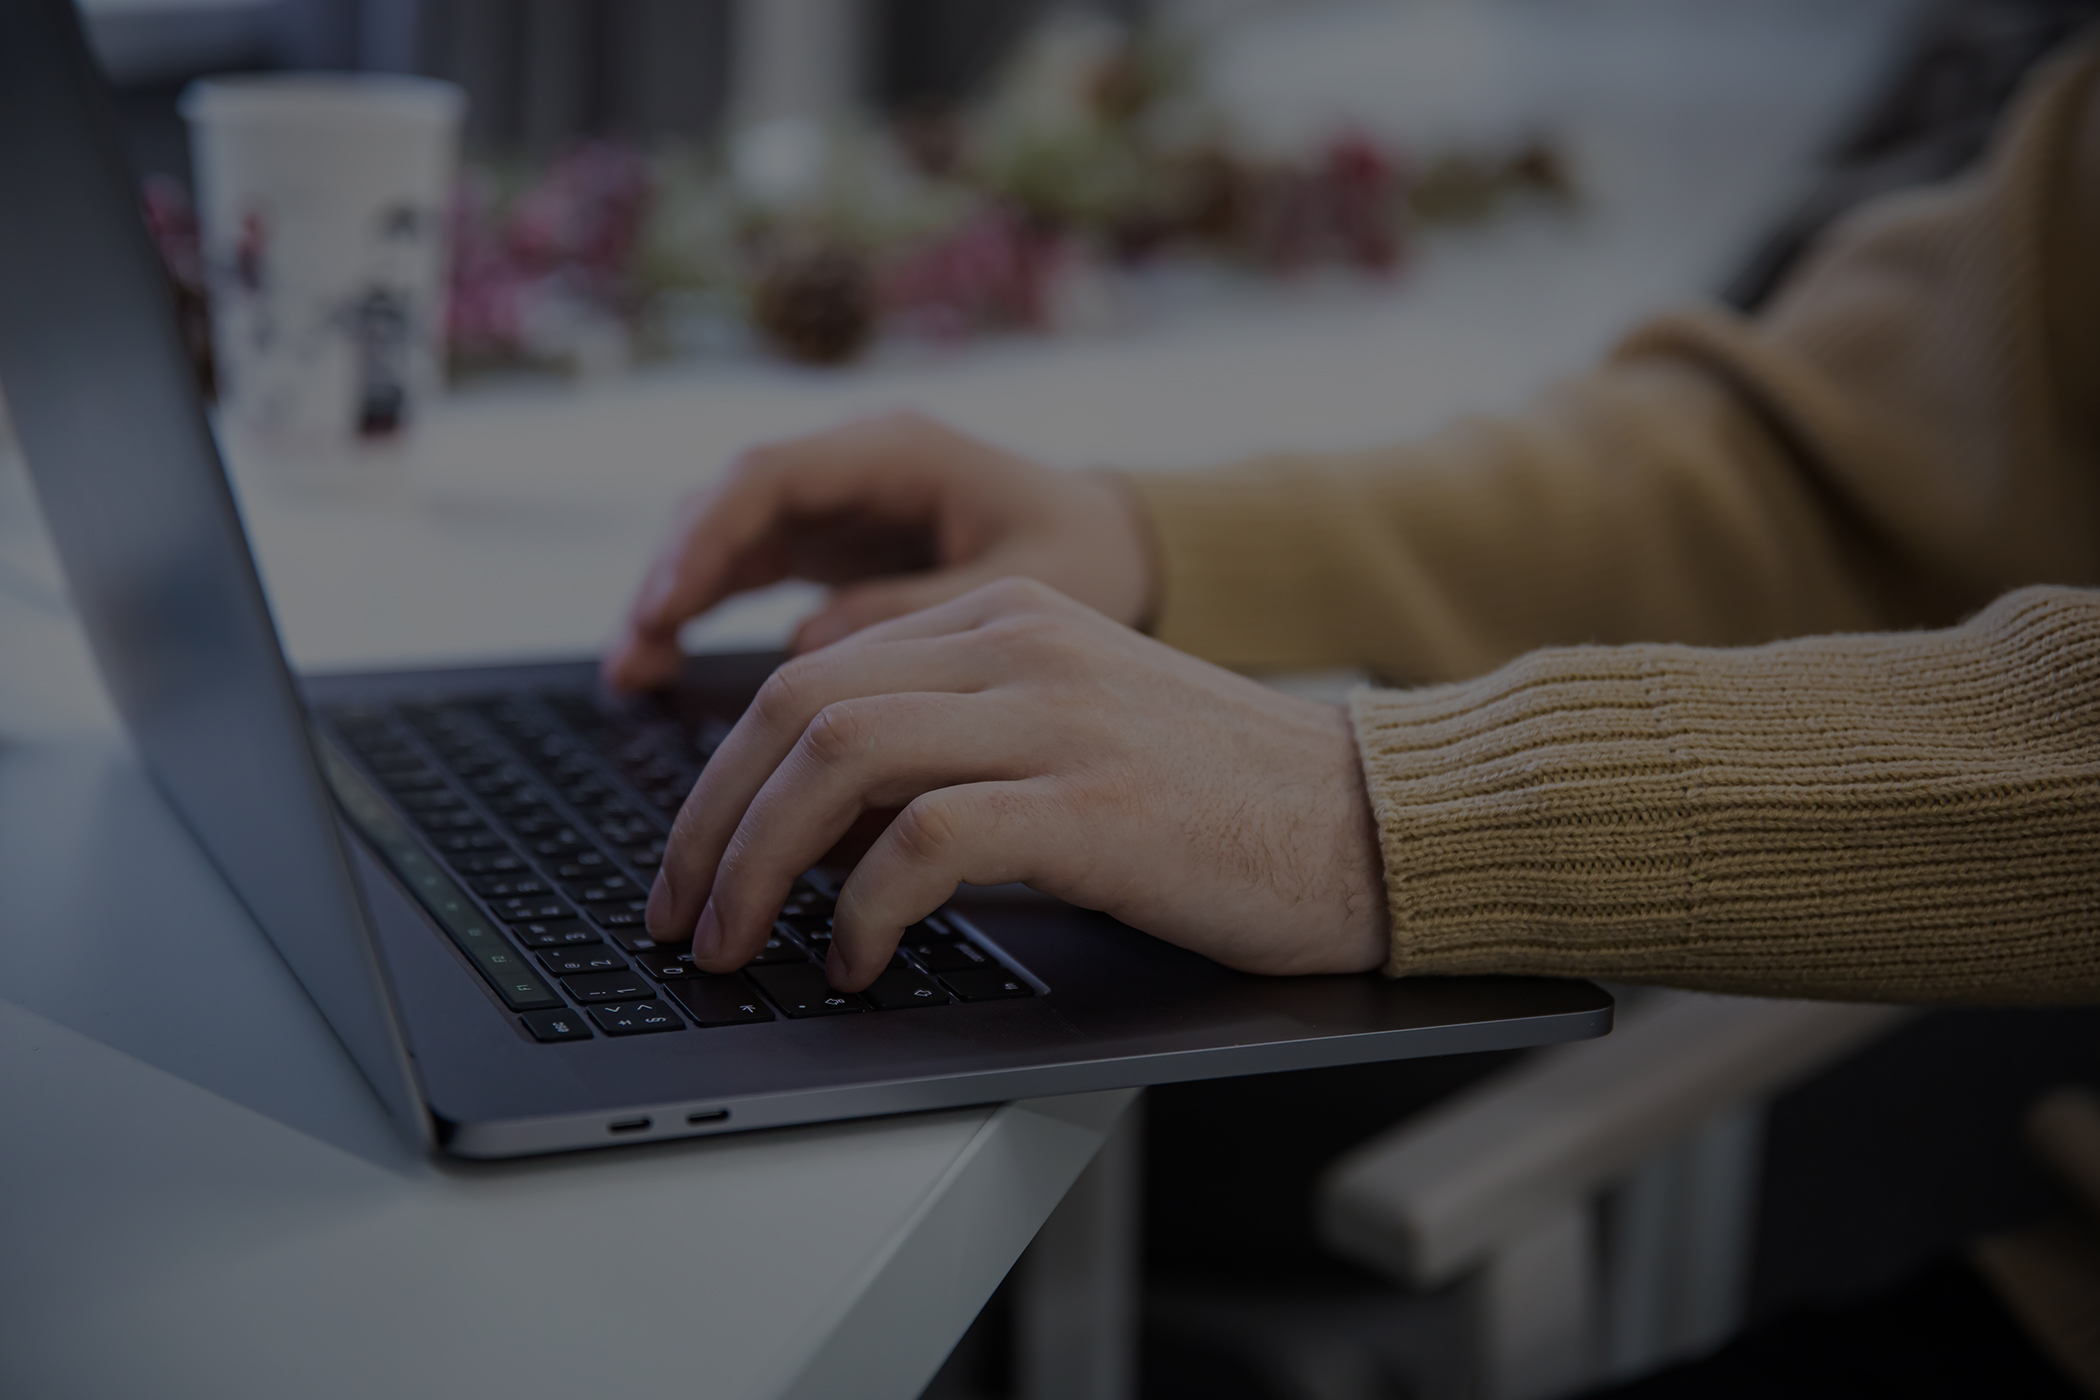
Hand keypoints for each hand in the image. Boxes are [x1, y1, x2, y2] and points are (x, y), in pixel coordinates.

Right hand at [604, 412, 1154, 690]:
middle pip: (730, 500)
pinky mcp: (833, 545)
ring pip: (726, 533)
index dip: (710, 537)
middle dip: (673, 570)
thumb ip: (918, 608)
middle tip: (634, 652)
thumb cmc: (1087, 555)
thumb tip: (807, 646)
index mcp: (900, 448)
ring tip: (632, 672)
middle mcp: (854, 463)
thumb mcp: (1022, 585)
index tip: (669, 605)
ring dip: (675, 595)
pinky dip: (704, 610)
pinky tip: (663, 666)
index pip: (773, 474)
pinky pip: (748, 566)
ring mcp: (838, 502)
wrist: (1121, 546)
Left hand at [646, 578, 1390, 990]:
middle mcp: (1019, 643)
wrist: (1369, 819)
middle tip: (674, 912)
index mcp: (1004, 618)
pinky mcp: (1094, 802)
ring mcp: (1057, 715)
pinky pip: (925, 841)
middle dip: (707, 819)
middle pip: (797, 704)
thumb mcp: (1070, 732)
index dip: (721, 773)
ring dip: (756, 862)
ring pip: (840, 755)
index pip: (810, 671)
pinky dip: (862, 907)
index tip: (690, 857)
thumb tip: (821, 831)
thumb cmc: (1221, 799)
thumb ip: (951, 746)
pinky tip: (855, 958)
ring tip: (732, 943)